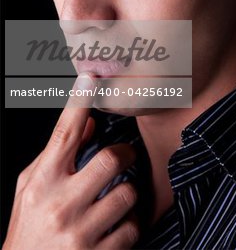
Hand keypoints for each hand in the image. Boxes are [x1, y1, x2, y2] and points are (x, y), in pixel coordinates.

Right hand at [3, 73, 138, 249]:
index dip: (78, 101)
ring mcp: (80, 233)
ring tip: (114, 199)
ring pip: (127, 192)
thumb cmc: (26, 231)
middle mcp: (59, 205)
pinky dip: (128, 224)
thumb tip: (86, 124)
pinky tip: (113, 227)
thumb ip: (55, 156)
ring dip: (126, 193)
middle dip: (124, 153)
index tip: (90, 79)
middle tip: (124, 156)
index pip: (63, 133)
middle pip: (109, 158)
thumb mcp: (29, 191)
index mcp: (40, 183)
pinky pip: (131, 227)